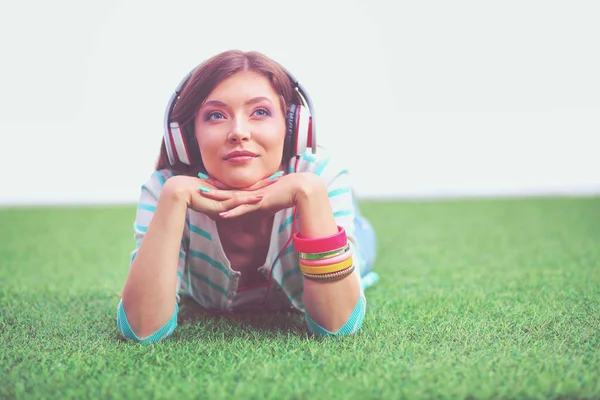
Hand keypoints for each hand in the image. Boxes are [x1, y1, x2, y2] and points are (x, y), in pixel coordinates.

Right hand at [162, 175, 277, 219]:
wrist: (181, 191)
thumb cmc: (194, 197)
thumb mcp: (212, 203)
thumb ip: (221, 206)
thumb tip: (226, 211)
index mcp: (231, 191)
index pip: (250, 187)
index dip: (262, 182)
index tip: (274, 177)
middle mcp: (231, 191)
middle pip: (253, 186)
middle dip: (268, 181)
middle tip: (282, 174)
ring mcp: (227, 196)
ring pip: (249, 192)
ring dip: (263, 188)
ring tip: (276, 183)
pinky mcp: (222, 201)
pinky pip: (238, 201)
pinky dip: (249, 200)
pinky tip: (260, 198)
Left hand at [199, 172, 323, 217]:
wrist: (300, 187)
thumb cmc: (289, 192)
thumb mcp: (273, 198)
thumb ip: (265, 203)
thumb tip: (261, 206)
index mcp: (253, 190)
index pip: (233, 189)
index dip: (221, 186)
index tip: (208, 184)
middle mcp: (252, 192)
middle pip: (229, 191)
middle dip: (214, 188)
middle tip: (199, 185)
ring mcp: (255, 197)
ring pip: (232, 198)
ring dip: (218, 197)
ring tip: (203, 196)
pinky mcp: (260, 203)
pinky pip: (244, 209)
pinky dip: (233, 212)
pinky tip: (222, 215)